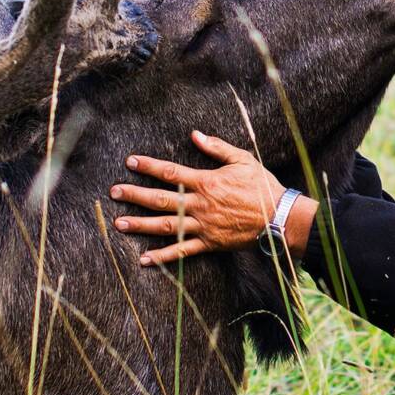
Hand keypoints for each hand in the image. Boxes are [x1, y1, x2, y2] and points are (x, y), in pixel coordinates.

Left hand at [110, 130, 284, 264]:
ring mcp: (203, 226)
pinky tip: (145, 260)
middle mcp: (200, 205)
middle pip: (160, 199)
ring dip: (140, 224)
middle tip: (114, 192)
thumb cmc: (262, 187)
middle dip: (135, 195)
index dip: (149, 166)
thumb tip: (195, 135)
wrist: (280, 218)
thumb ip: (217, 148)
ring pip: (165, 226)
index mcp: (206, 182)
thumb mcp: (243, 160)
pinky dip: (163, 256)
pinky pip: (182, 252)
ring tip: (119, 223)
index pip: (171, 172)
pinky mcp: (209, 243)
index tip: (130, 162)